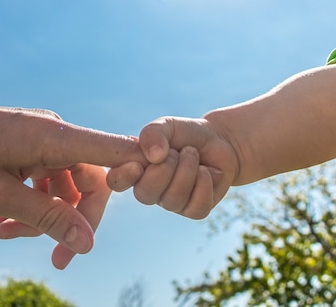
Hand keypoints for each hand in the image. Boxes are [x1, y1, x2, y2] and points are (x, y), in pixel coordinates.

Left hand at [0, 93, 146, 268]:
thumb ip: (45, 218)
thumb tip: (87, 244)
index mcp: (52, 138)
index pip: (113, 151)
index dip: (141, 168)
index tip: (161, 186)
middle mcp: (52, 134)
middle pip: (90, 180)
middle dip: (76, 220)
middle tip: (57, 259)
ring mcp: (39, 140)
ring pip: (63, 186)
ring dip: (44, 216)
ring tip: (7, 236)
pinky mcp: (25, 146)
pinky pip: (43, 179)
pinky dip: (31, 203)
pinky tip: (3, 224)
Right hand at [107, 117, 238, 218]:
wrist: (218, 140)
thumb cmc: (186, 133)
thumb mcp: (167, 125)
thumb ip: (153, 133)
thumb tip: (154, 156)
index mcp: (135, 170)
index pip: (116, 181)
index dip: (123, 177)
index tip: (138, 164)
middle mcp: (150, 190)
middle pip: (145, 194)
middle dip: (165, 169)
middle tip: (177, 151)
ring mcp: (171, 202)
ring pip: (173, 200)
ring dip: (187, 171)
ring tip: (193, 155)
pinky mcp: (194, 210)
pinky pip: (196, 207)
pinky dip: (204, 185)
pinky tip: (207, 172)